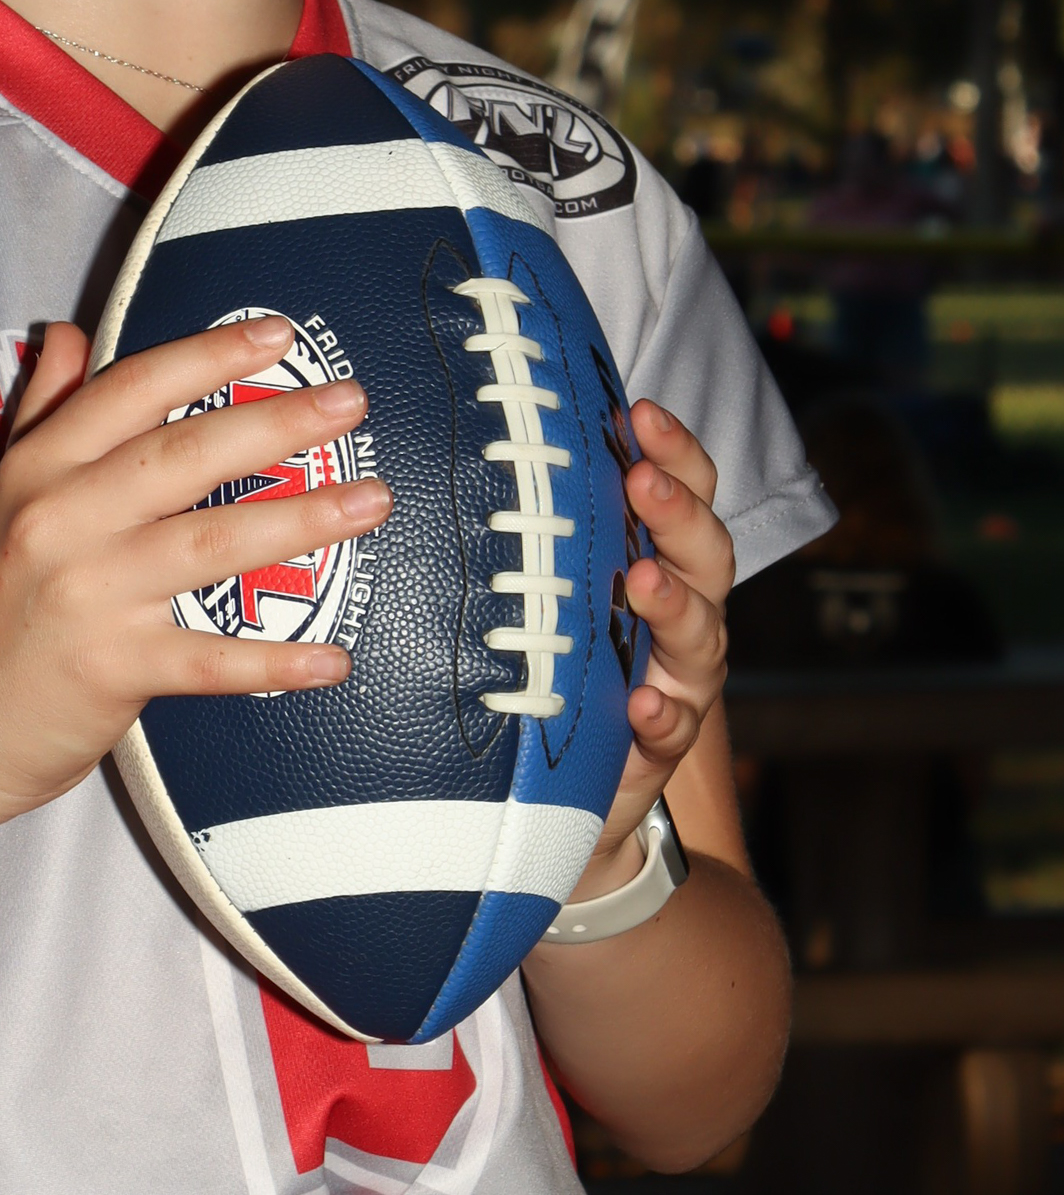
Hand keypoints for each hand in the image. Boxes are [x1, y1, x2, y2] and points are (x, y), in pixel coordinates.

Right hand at [0, 315, 389, 827]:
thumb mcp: (3, 496)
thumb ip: (41, 411)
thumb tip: (68, 331)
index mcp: (40, 469)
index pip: (131, 390)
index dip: (208, 356)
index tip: (278, 334)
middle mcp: (61, 520)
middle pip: (183, 455)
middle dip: (276, 423)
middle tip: (350, 403)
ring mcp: (88, 595)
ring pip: (210, 544)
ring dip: (300, 521)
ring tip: (371, 501)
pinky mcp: (111, 670)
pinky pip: (210, 661)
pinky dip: (274, 661)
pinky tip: (335, 659)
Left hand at [567, 401, 733, 898]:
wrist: (565, 783)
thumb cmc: (557, 659)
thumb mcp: (554, 585)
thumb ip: (544, 523)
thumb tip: (488, 428)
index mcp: (658, 558)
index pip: (685, 490)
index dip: (673, 449)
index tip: (637, 410)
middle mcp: (682, 612)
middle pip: (707, 551)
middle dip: (678, 512)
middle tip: (641, 481)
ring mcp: (679, 678)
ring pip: (703, 633)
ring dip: (675, 602)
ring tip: (642, 580)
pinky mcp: (660, 744)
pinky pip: (676, 726)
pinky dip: (664, 710)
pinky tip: (644, 700)